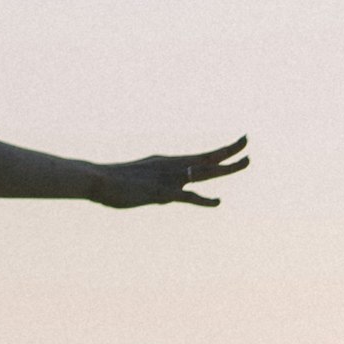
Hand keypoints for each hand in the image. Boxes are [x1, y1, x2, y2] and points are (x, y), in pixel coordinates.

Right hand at [89, 137, 248, 208]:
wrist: (96, 179)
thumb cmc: (115, 182)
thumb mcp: (142, 181)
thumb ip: (159, 189)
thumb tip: (169, 198)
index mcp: (168, 163)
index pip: (201, 156)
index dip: (222, 151)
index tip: (239, 143)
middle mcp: (172, 166)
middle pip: (207, 159)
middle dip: (229, 151)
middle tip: (247, 141)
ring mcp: (167, 178)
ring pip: (203, 172)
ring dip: (226, 168)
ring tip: (246, 161)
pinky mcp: (160, 192)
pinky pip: (186, 196)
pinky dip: (203, 199)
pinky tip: (218, 202)